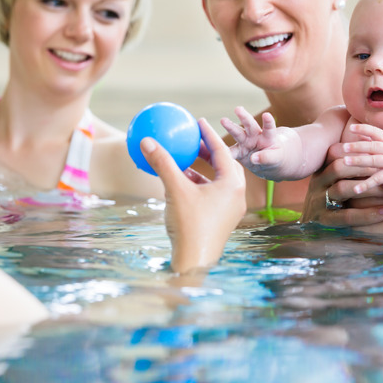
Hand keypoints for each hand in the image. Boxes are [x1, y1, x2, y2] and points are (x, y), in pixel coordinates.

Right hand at [142, 118, 245, 273]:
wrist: (195, 260)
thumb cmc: (189, 224)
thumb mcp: (175, 190)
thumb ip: (163, 163)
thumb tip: (146, 141)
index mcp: (232, 183)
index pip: (222, 151)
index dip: (209, 134)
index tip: (198, 121)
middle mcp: (236, 194)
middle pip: (224, 164)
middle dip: (209, 151)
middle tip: (194, 139)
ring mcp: (231, 208)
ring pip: (218, 180)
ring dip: (203, 168)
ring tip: (186, 158)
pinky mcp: (222, 218)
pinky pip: (213, 193)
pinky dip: (199, 184)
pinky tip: (181, 182)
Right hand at [221, 107, 284, 173]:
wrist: (267, 162)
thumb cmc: (274, 156)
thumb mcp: (275, 158)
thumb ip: (266, 157)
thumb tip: (253, 158)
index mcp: (268, 136)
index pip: (269, 128)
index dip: (268, 122)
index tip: (267, 115)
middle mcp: (255, 136)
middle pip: (250, 125)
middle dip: (244, 116)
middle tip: (238, 108)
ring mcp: (245, 142)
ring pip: (237, 132)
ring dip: (230, 126)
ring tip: (223, 120)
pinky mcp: (238, 151)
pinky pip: (229, 151)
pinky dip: (223, 150)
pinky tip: (216, 147)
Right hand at [300, 142, 382, 226]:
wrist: (307, 226)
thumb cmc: (328, 198)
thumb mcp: (330, 180)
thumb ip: (345, 167)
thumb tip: (368, 143)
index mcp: (321, 171)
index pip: (335, 153)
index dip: (356, 151)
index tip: (377, 152)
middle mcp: (317, 183)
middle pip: (338, 168)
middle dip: (363, 168)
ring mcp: (318, 201)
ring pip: (342, 189)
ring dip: (369, 189)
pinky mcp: (324, 220)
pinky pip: (346, 216)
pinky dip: (368, 214)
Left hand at [342, 124, 382, 193]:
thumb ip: (373, 139)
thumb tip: (358, 133)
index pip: (375, 132)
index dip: (364, 129)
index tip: (351, 128)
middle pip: (373, 147)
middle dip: (358, 146)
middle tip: (344, 147)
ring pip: (374, 161)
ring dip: (359, 161)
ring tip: (345, 161)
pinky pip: (377, 180)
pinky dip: (366, 185)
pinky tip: (356, 189)